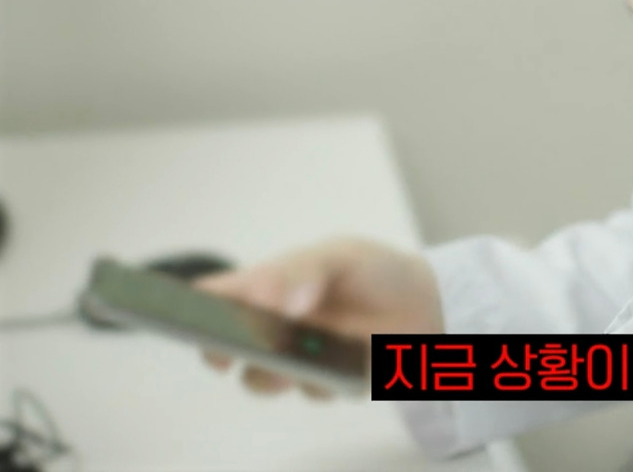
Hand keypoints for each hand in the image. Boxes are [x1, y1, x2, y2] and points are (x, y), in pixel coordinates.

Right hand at [193, 236, 443, 398]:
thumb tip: (269, 303)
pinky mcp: (325, 382)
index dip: (191, 310)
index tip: (193, 321)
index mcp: (267, 285)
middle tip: (240, 347)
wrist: (425, 305)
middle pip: (225, 348)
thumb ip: (300, 273)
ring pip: (263, 379)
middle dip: (228, 352)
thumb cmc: (373, 272)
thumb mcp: (340, 257)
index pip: (214, 296)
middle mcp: (271, 325)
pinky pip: (312, 391)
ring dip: (279, 371)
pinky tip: (353, 362)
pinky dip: (329, 379)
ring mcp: (294, 357)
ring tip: (303, 358)